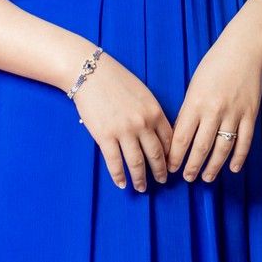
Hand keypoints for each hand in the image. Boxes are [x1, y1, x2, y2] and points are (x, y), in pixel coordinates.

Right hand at [72, 53, 173, 192]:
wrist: (90, 73)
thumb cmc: (116, 80)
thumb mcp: (142, 93)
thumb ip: (151, 113)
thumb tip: (156, 133)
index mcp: (154, 112)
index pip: (169, 140)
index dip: (170, 156)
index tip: (170, 165)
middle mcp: (142, 124)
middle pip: (156, 155)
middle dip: (160, 172)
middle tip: (161, 181)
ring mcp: (124, 132)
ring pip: (137, 163)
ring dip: (140, 179)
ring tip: (142, 188)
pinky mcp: (105, 136)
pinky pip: (115, 162)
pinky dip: (119, 176)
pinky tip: (122, 184)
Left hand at [169, 30, 261, 181]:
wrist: (242, 50)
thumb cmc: (213, 66)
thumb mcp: (194, 87)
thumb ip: (188, 112)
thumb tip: (180, 138)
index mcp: (195, 103)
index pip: (181, 137)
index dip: (174, 156)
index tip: (170, 168)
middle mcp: (214, 110)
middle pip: (201, 147)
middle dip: (192, 166)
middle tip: (187, 178)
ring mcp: (234, 113)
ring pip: (222, 148)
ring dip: (214, 166)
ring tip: (207, 178)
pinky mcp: (250, 114)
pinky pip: (245, 141)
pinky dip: (239, 157)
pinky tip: (233, 168)